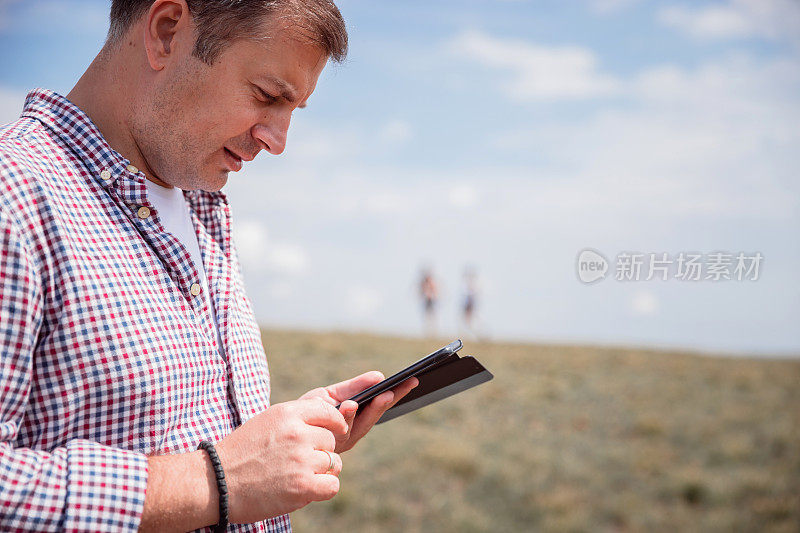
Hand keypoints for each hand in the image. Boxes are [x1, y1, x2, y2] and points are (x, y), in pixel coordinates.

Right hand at [214, 398, 347, 523]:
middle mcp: (297, 433)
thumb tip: (327, 421)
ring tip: (297, 476)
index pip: (328, 410)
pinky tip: (306, 490)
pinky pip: (332, 485)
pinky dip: (323, 489)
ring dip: (321, 472)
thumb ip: (296, 420)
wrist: (216, 483)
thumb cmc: (240, 453)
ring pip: (334, 464)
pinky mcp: (303, 486)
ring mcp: (301, 459)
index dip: (337, 421)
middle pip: (331, 441)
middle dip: (321, 452)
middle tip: (298, 463)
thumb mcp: (266, 422)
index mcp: (287, 413)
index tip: (338, 429)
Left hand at [300, 372, 418, 452]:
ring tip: (381, 395)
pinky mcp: (328, 444)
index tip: (412, 380)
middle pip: (375, 416)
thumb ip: (354, 388)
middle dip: (389, 401)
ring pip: (360, 424)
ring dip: (372, 409)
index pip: (380, 404)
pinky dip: (346, 416)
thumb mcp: (331, 395)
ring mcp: (341, 440)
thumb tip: (379, 376)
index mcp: (356, 419)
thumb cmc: (307, 410)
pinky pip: (340, 429)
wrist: (280, 431)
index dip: (397, 394)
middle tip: (401, 387)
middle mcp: (352, 432)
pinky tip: (351, 404)